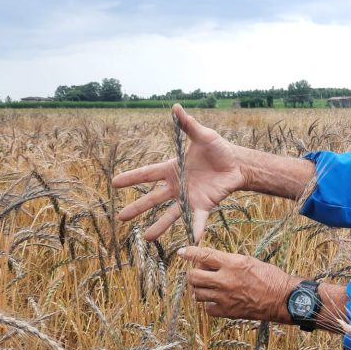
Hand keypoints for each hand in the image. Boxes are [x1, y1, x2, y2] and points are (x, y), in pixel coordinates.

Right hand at [112, 104, 244, 241]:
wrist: (237, 163)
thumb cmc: (219, 148)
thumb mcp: (203, 135)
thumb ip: (188, 125)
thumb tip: (176, 107)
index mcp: (173, 168)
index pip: (147, 174)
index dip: (131, 178)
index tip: (114, 183)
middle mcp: (177, 185)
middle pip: (153, 198)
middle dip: (137, 208)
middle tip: (121, 218)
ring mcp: (189, 197)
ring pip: (171, 214)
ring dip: (159, 226)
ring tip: (147, 238)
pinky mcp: (203, 205)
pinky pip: (197, 220)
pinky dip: (194, 230)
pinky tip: (191, 242)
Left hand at [178, 246, 298, 321]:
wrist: (281, 298)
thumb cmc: (269, 276)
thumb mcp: (249, 261)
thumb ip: (228, 261)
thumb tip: (209, 261)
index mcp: (232, 263)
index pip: (203, 255)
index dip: (189, 252)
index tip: (182, 252)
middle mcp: (225, 280)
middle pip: (194, 276)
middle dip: (193, 273)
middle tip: (199, 272)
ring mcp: (224, 297)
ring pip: (197, 293)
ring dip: (199, 289)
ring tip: (208, 287)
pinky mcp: (227, 311)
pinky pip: (207, 308)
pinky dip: (209, 303)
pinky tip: (216, 300)